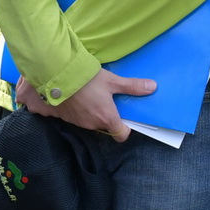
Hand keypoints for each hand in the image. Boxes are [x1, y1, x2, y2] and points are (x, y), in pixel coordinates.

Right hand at [18, 68, 153, 141]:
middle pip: (102, 125)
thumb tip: (153, 87)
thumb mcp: (112, 80)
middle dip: (104, 115)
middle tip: (103, 98)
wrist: (55, 74)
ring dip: (87, 112)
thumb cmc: (87, 78)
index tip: (123, 119)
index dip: (124, 129)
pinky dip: (71, 109)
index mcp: (106, 117)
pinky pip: (69, 116)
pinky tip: (69, 96)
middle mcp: (91, 124)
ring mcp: (74, 122)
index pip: (120, 135)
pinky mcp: (59, 117)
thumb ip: (132, 86)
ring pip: (86, 121)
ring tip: (85, 95)